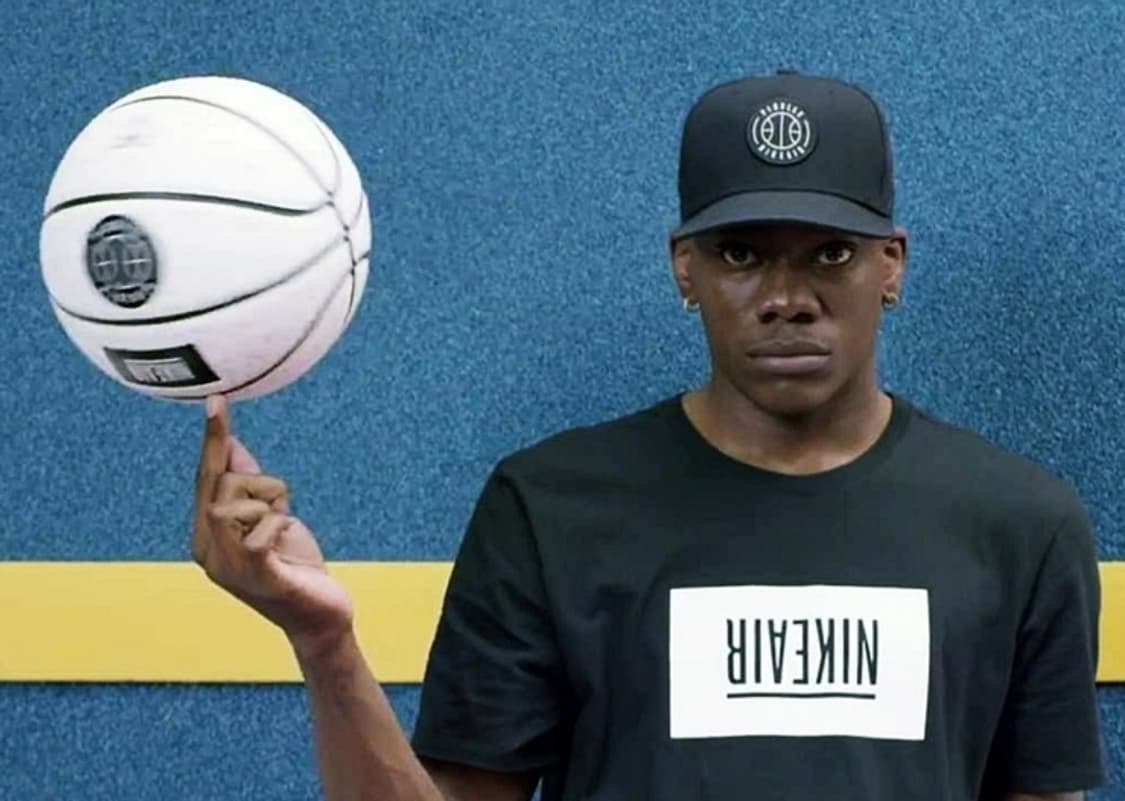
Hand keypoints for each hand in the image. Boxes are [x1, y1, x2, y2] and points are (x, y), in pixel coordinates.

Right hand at [191, 394, 353, 657]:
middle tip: (281, 511)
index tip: (217, 400)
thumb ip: (248, 483)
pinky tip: (286, 542)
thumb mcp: (272, 515)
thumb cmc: (293, 565)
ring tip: (283, 532)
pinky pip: (260, 529)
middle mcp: (205, 551)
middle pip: (224, 482)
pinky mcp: (254, 576)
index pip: (205, 478)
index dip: (213, 439)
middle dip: (261, 485)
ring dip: (272, 506)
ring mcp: (225, 566)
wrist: (318, 617)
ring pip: (237, 501)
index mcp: (205, 534)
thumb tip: (233, 444)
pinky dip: (280, 525)